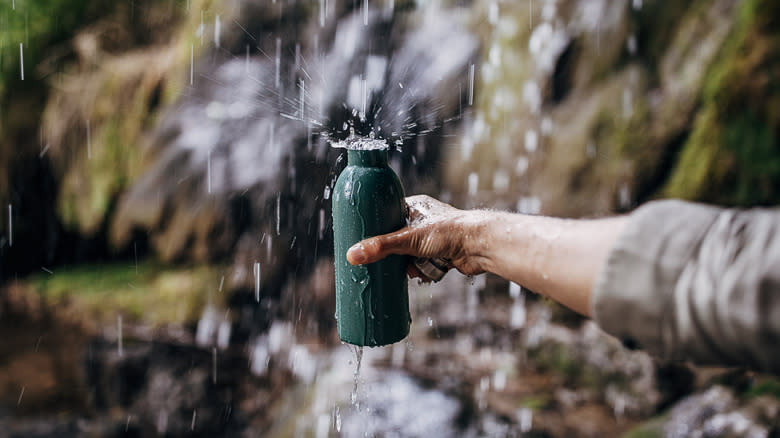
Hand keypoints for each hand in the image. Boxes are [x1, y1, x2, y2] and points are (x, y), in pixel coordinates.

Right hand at [346, 195, 487, 276]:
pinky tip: (420, 274)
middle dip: (392, 253)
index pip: (388, 215)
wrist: (480, 246)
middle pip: (397, 238)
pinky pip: (424, 264)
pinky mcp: (443, 253)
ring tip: (409, 270)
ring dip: (408, 265)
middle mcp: (425, 220)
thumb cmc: (449, 232)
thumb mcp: (408, 239)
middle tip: (381, 262)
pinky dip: (422, 271)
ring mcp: (434, 237)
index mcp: (416, 207)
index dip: (377, 228)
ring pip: (410, 254)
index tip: (365, 240)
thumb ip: (380, 247)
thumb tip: (352, 255)